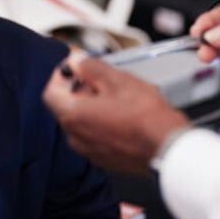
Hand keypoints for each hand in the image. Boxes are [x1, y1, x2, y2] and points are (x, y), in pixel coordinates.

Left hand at [42, 52, 190, 174]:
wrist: (168, 148)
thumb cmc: (146, 117)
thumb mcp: (117, 79)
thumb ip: (90, 67)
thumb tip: (76, 60)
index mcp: (73, 116)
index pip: (51, 92)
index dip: (61, 75)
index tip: (75, 67)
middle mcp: (76, 137)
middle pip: (67, 106)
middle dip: (81, 88)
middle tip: (101, 77)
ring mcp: (90, 150)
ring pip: (83, 121)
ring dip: (94, 105)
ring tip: (118, 95)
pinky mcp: (106, 158)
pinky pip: (96, 134)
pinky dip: (104, 121)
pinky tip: (125, 113)